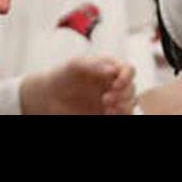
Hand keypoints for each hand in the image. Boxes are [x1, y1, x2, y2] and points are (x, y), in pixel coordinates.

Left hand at [20, 57, 135, 115]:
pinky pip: (122, 115)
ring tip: (108, 109)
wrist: (50, 96)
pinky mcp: (107, 113)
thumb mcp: (75, 66)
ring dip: (124, 107)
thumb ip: (94, 65)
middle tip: (106, 99)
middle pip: (132, 88)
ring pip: (130, 103)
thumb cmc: (63, 76)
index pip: (128, 69)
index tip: (116, 85)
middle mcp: (113, 83)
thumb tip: (113, 70)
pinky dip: (120, 115)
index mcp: (109, 67)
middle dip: (124, 95)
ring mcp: (112, 99)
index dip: (127, 77)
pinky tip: (107, 114)